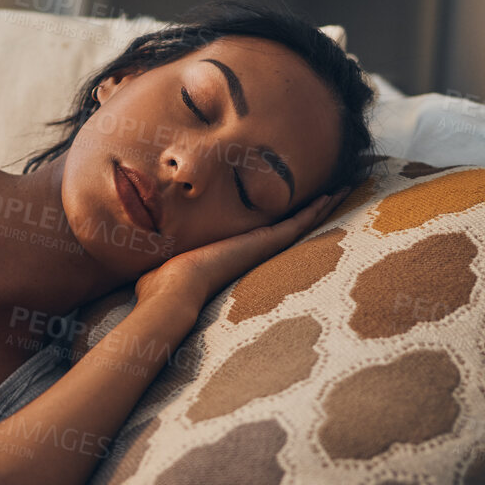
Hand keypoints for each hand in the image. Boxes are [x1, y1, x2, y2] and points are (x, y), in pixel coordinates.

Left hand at [134, 187, 352, 314]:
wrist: (170, 295)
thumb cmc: (160, 284)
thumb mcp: (163, 257)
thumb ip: (161, 251)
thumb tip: (140, 251)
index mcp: (230, 252)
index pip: (261, 233)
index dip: (280, 219)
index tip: (295, 206)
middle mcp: (250, 251)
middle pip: (289, 227)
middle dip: (311, 210)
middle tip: (335, 193)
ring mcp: (260, 249)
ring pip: (300, 224)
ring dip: (322, 207)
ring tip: (344, 189)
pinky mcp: (264, 245)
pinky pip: (297, 224)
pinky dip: (316, 210)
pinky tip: (333, 194)